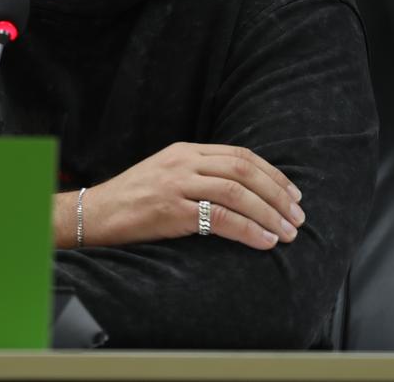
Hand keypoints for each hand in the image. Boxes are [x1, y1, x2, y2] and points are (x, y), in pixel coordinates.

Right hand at [56, 142, 304, 250]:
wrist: (95, 213)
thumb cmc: (132, 200)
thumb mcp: (167, 176)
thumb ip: (199, 175)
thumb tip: (241, 193)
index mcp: (186, 151)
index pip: (240, 155)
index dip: (272, 174)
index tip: (293, 194)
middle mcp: (184, 162)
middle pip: (244, 170)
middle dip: (278, 194)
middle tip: (298, 216)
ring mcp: (177, 184)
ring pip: (237, 192)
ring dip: (269, 213)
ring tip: (287, 232)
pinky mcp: (171, 210)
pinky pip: (219, 217)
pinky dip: (248, 229)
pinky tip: (264, 241)